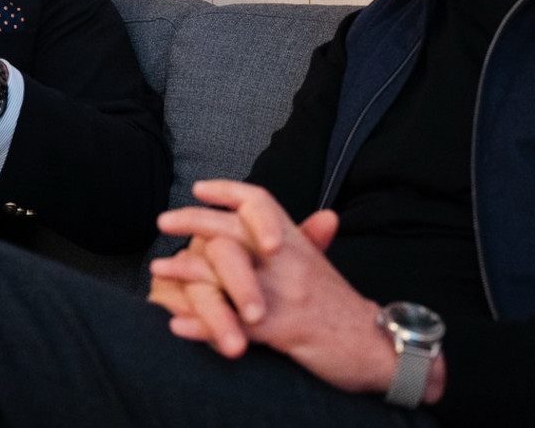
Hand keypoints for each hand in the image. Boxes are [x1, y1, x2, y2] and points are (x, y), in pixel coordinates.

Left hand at [149, 180, 444, 399]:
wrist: (377, 346)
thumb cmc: (342, 308)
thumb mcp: (321, 266)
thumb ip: (305, 241)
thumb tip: (313, 215)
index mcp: (297, 243)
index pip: (260, 202)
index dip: (228, 191)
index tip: (198, 187)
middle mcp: (289, 261)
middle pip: (235, 229)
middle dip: (194, 221)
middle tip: (163, 220)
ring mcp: (284, 295)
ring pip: (227, 275)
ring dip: (187, 272)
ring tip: (157, 271)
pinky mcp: (283, 331)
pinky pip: (235, 324)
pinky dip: (203, 325)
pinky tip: (177, 324)